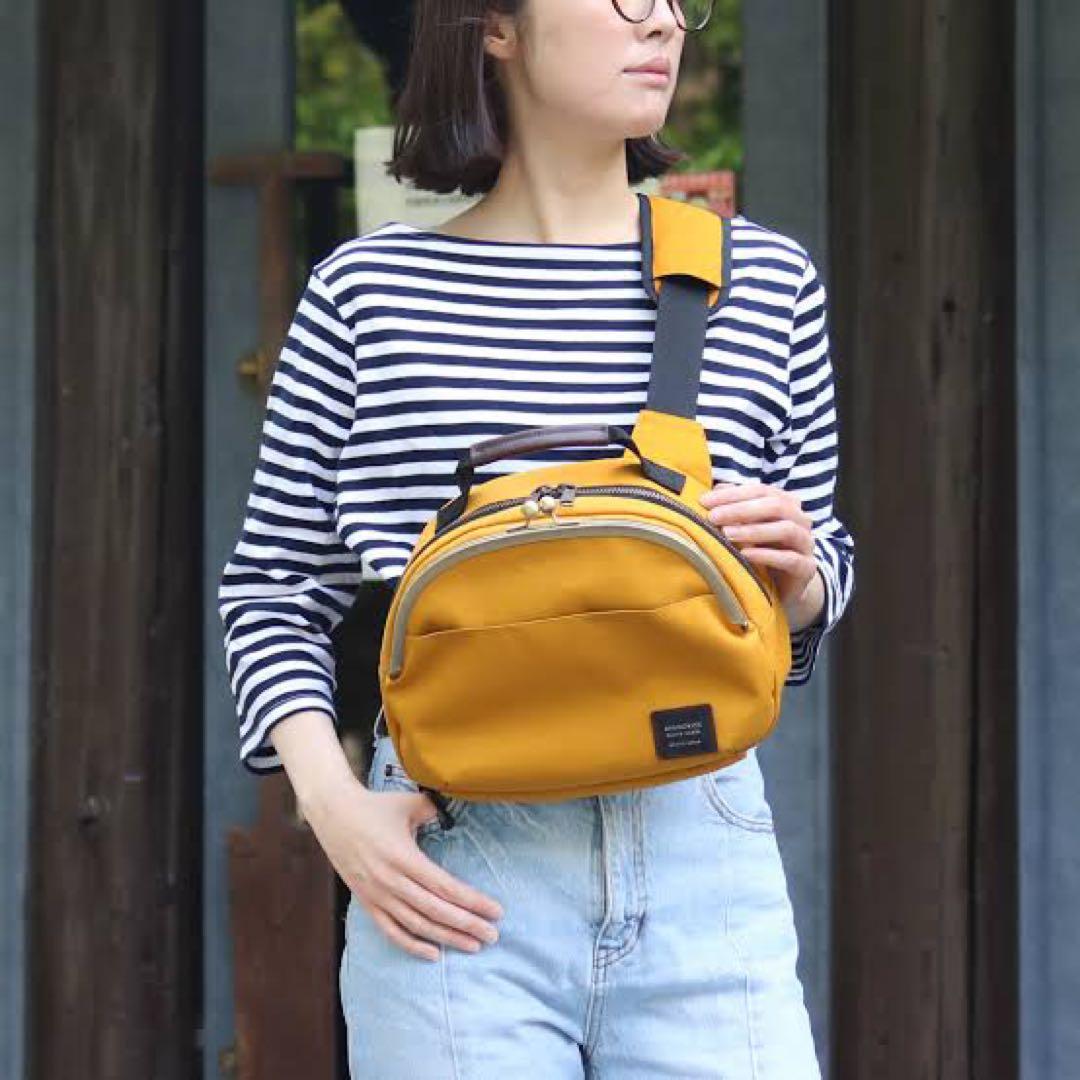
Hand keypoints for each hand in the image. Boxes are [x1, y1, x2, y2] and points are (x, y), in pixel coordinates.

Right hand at [302, 773, 503, 961]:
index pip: (444, 886)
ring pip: (417, 925)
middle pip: (435, 910)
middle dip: (467, 925)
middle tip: (492, 935)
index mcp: (404, 857)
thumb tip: (455, 817)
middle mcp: (391, 881)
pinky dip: (411, 945)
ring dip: (446, 938)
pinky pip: (391, 930)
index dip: (472, 902)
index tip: (495, 911)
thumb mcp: (409, 803)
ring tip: (472, 945)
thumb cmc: (375, 806)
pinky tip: (433, 954)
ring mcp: (377, 895)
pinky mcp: (367, 902)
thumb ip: (435, 812)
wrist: (333, 814)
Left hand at [699, 480, 819, 609]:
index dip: (733, 494)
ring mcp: (806, 543)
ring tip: (727, 534)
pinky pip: (791, 559)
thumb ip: (734, 507)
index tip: (705, 501)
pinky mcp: (807, 568)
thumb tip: (715, 489)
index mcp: (785, 503)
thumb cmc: (761, 550)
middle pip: (775, 505)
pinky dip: (767, 555)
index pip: (760, 491)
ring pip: (786, 529)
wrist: (783, 587)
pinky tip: (746, 555)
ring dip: (754, 530)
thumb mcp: (746, 527)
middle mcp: (800, 519)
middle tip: (713, 517)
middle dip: (741, 509)